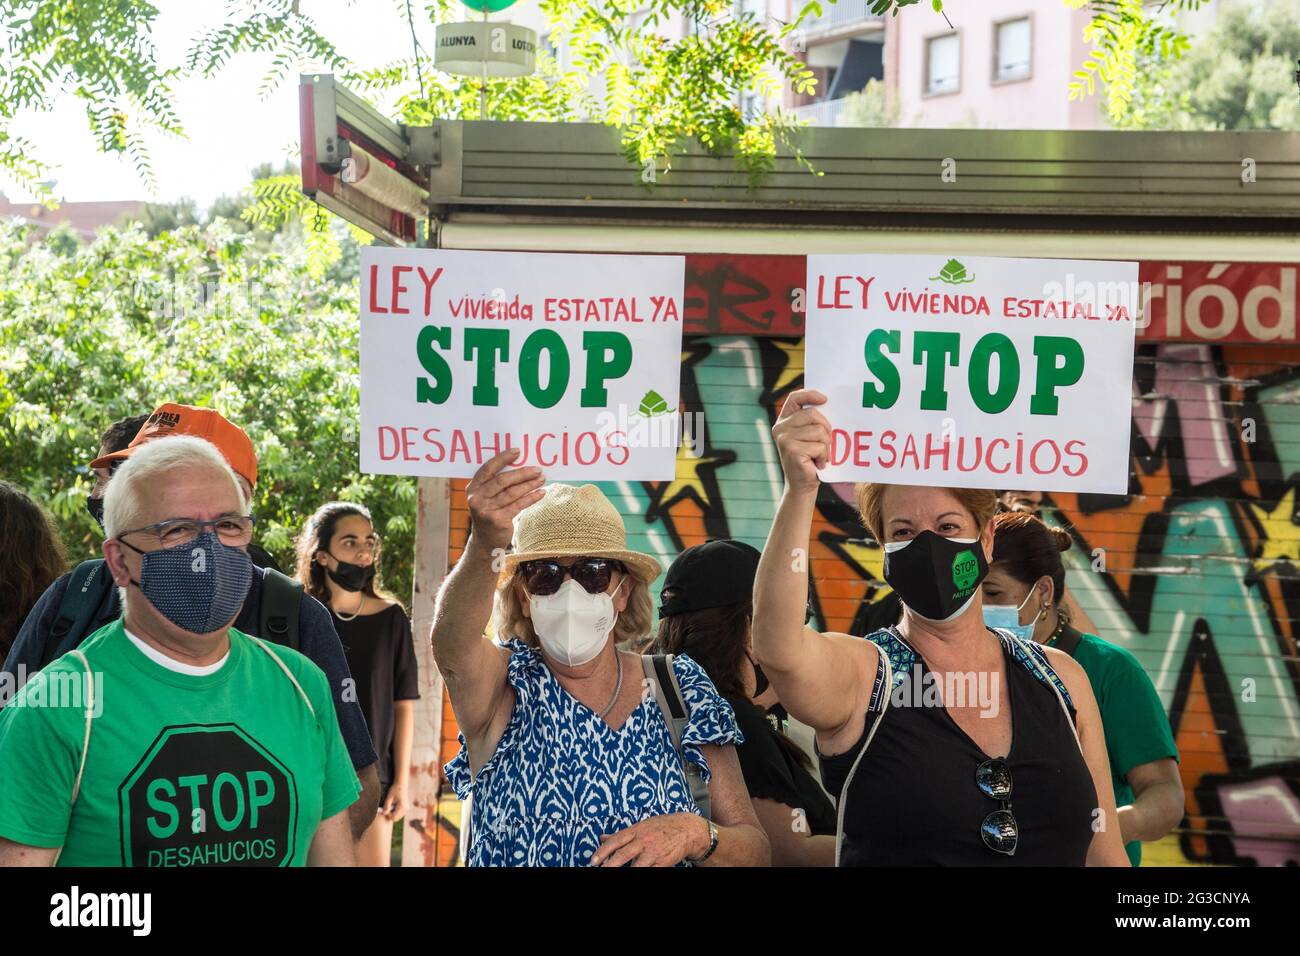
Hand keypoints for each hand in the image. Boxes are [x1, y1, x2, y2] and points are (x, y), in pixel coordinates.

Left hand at [378, 780, 407, 821]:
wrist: (401, 784)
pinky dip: (395, 812)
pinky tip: (393, 805)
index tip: (385, 809)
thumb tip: (384, 813)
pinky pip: (399, 814)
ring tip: (390, 806)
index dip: (388, 815)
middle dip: (390, 815)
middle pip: (396, 818)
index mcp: (402, 807)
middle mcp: (405, 809)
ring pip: (398, 817)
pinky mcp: (406, 807)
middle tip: (387, 807)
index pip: (393, 817)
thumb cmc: (394, 790)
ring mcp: (406, 808)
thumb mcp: (389, 797)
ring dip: (393, 813)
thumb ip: (386, 806)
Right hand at [465, 449, 545, 553]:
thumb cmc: (490, 511)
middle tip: (538, 469)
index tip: (518, 451)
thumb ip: (495, 483)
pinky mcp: (498, 520)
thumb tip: (520, 463)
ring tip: (542, 479)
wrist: (485, 540)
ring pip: (512, 493)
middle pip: (502, 480)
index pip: (488, 469)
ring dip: (529, 484)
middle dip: (522, 473)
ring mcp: (486, 510)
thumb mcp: (486, 496)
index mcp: (472, 487)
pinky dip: (531, 498)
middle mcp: (477, 498)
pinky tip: (541, 492)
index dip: (503, 458)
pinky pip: (518, 505)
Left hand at [590, 813, 709, 867]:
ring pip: (636, 866)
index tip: (592, 861)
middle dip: (609, 865)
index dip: (603, 851)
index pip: (616, 840)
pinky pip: (651, 871)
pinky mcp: (664, 862)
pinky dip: (642, 874)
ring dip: (626, 872)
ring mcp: (654, 852)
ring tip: (614, 876)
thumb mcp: (641, 826)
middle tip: (598, 870)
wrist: (687, 829)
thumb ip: (622, 834)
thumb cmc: (661, 827)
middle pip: (623, 854)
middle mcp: (644, 840)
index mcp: (636, 830)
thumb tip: (601, 838)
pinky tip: (635, 875)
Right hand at [772, 388, 830, 493]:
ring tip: (819, 455)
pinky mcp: (792, 451)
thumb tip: (829, 404)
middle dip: (826, 428)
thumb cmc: (809, 459)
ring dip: (826, 445)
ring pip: (819, 431)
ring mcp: (785, 439)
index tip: (825, 399)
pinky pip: (820, 446)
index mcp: (783, 421)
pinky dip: (824, 456)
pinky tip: (817, 464)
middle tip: (826, 443)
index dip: (810, 394)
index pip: (795, 398)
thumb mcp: (809, 436)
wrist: (801, 486)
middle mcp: (780, 428)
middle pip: (813, 414)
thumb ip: (812, 422)